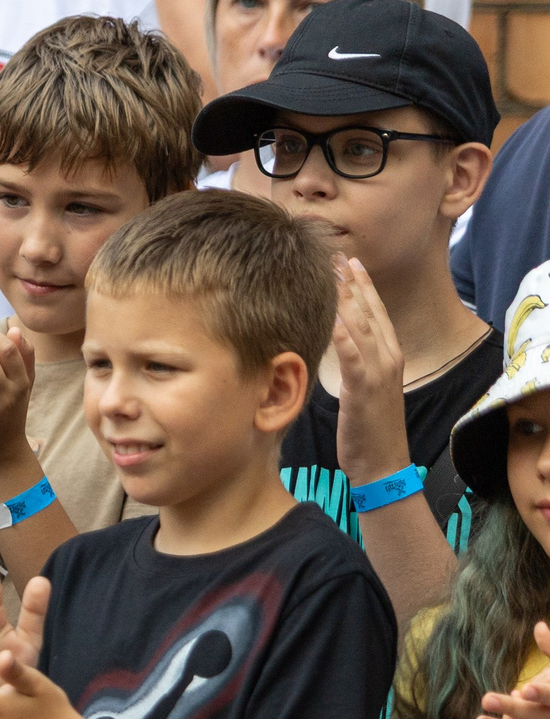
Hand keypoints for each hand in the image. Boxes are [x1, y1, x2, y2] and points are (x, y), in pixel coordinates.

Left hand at [330, 256, 411, 486]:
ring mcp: (379, 371)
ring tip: (330, 271)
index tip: (347, 262)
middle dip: (351, 281)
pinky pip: (352, 354)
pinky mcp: (364, 388)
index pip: (375, 312)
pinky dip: (341, 333)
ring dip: (345, 297)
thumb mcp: (362, 390)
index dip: (361, 285)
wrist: (382, 464)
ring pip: (362, 324)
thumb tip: (336, 347)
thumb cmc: (367, 431)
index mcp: (389, 356)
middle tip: (334, 253)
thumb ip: (354, 365)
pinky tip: (329, 314)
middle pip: (369, 310)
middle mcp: (388, 357)